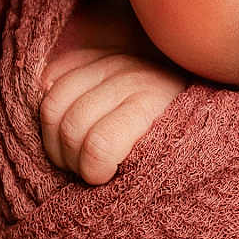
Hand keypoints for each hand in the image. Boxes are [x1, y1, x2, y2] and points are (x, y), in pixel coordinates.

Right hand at [40, 49, 185, 184]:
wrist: (191, 75)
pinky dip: (47, 110)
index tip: (103, 176)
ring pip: (51, 106)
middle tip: (83, 169)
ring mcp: (105, 61)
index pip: (100, 145)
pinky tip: (60, 125)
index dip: (92, 170)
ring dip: (52, 139)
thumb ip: (141, 162)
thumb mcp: (171, 148)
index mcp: (151, 104)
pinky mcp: (88, 55)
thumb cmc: (178, 126)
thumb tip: (99, 184)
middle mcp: (127, 77)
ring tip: (70, 152)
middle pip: (71, 128)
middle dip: (70, 160)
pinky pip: (48, 82)